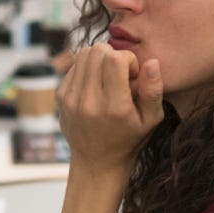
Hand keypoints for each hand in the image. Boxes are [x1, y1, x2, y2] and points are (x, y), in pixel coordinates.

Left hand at [56, 44, 164, 178]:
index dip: (128, 59)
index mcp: (114, 107)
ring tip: (108, 78)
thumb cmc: (129, 139)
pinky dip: (87, 69)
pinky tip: (96, 86)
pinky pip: (74, 65)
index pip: (114, 58)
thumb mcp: (151, 119)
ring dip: (99, 59)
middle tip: (120, 75)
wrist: (96, 161)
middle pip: (97, 51)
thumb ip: (154, 90)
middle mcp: (88, 101)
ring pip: (83, 54)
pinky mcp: (60, 96)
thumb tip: (152, 61)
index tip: (132, 76)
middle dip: (113, 56)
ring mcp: (70, 98)